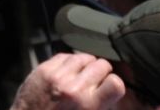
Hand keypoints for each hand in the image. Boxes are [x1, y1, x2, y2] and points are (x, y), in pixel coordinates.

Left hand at [9, 54, 127, 109]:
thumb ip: (103, 104)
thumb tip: (114, 88)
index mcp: (88, 105)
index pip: (115, 83)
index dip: (116, 83)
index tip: (111, 87)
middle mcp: (73, 88)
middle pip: (101, 64)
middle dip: (102, 72)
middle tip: (96, 81)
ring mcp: (57, 76)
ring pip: (83, 56)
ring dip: (86, 65)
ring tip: (82, 75)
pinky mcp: (43, 69)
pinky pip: (65, 56)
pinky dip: (69, 62)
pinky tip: (68, 72)